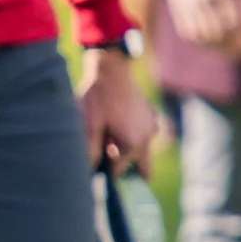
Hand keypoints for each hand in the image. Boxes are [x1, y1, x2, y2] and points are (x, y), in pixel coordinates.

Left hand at [82, 49, 161, 172]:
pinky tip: (119, 121)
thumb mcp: (89, 126)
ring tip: (110, 134)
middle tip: (107, 154)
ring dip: (129, 150)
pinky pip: (146, 135)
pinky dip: (134, 134)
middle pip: (142, 170)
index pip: (119, 172)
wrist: (111, 69)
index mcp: (132, 144)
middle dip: (126, 167)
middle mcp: (147, 139)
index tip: (95, 163)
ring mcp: (152, 127)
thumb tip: (88, 172)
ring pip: (143, 152)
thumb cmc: (97, 98)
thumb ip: (90, 152)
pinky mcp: (152, 116)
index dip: (105, 171)